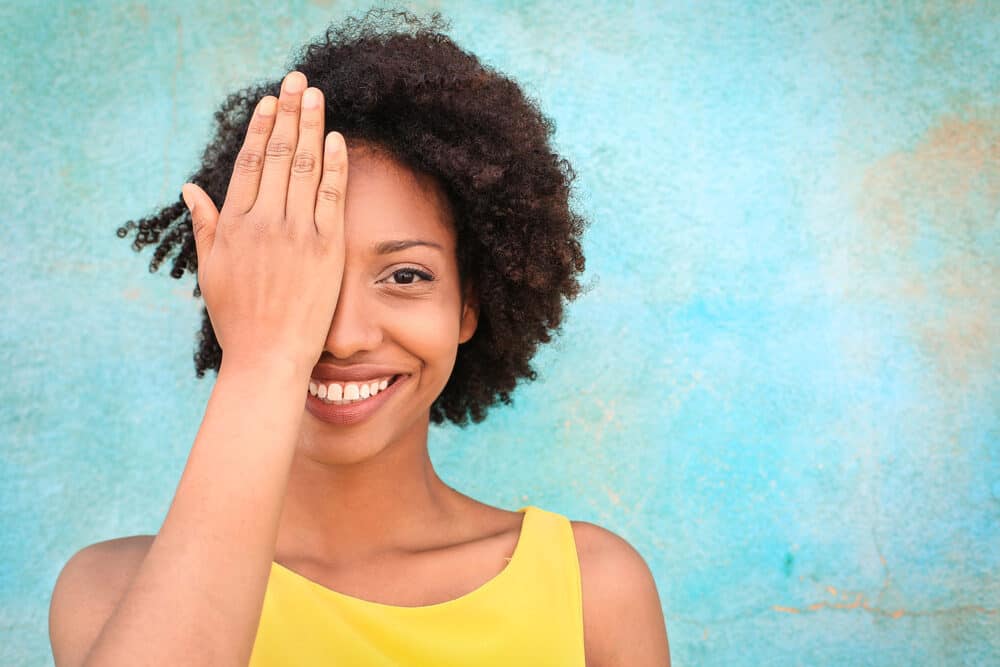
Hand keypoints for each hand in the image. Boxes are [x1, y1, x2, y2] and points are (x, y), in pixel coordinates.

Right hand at [180, 71, 346, 373]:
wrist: (267, 358)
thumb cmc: (238, 319)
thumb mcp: (211, 270)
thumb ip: (205, 225)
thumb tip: (190, 188)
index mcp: (234, 225)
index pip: (249, 162)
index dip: (261, 127)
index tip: (270, 101)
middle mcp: (264, 223)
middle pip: (278, 154)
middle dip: (289, 113)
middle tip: (298, 80)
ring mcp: (297, 234)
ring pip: (305, 167)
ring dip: (312, 126)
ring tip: (318, 96)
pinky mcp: (327, 249)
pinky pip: (333, 197)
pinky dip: (335, 165)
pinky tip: (337, 140)